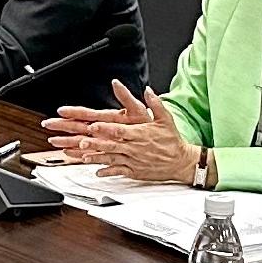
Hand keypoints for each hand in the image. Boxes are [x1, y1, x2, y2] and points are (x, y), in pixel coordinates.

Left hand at [41, 83, 203, 185]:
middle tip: (81, 141)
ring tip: (83, 156)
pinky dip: (107, 171)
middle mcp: (135, 148)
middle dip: (95, 143)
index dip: (105, 128)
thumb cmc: (172, 140)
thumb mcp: (166, 119)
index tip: (93, 125)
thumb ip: (155, 104)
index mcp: (140, 134)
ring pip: (112, 158)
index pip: (119, 130)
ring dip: (97, 157)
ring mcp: (134, 160)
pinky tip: (97, 171)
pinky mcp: (134, 171)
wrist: (181, 161)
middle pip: (111, 144)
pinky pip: (118, 171)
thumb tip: (148, 90)